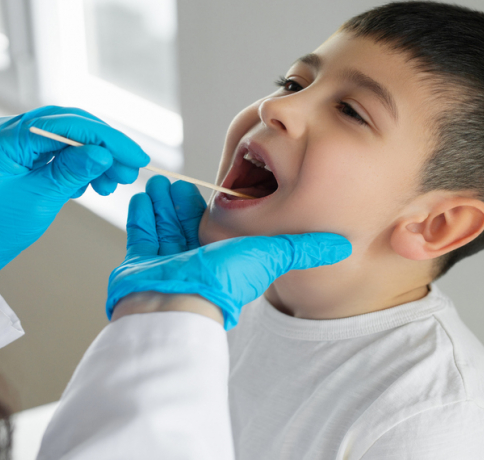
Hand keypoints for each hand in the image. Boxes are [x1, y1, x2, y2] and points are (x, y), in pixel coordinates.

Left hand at [0, 106, 148, 282]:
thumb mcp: (39, 201)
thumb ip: (72, 172)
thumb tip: (104, 153)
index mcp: (0, 138)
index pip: (64, 125)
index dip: (105, 139)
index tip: (135, 156)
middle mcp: (1, 130)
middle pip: (67, 124)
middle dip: (104, 146)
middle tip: (131, 170)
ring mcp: (8, 139)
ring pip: (64, 135)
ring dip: (93, 156)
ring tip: (114, 183)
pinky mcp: (15, 151)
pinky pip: (53, 148)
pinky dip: (76, 162)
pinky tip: (92, 183)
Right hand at [107, 176, 351, 328]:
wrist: (175, 304)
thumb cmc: (223, 282)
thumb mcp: (271, 255)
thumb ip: (303, 248)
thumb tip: (343, 244)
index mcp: (223, 258)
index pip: (219, 227)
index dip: (214, 206)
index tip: (211, 185)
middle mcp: (194, 261)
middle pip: (186, 223)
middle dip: (182, 201)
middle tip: (177, 180)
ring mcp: (165, 263)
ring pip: (164, 226)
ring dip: (162, 203)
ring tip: (160, 182)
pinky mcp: (140, 264)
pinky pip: (140, 235)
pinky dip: (142, 215)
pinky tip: (144, 197)